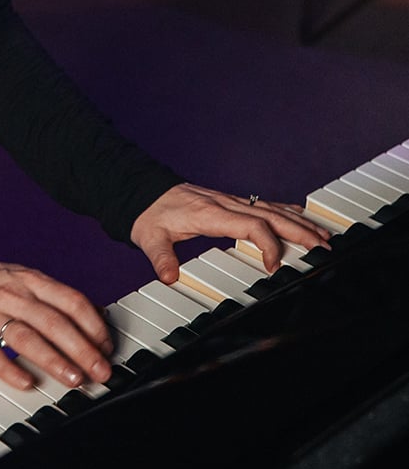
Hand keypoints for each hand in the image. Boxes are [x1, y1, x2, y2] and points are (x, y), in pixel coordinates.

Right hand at [0, 258, 113, 391]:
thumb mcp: (27, 279)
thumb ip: (58, 297)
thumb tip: (97, 315)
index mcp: (32, 281)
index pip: (70, 301)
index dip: (93, 325)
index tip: (106, 348)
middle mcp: (14, 295)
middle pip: (53, 322)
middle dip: (81, 349)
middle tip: (99, 371)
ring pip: (26, 337)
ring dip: (53, 359)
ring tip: (73, 378)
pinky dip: (8, 369)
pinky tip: (26, 382)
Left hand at [131, 182, 330, 282]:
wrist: (143, 192)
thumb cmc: (150, 214)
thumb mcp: (150, 237)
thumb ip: (161, 257)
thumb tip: (168, 276)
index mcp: (212, 213)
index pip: (252, 225)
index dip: (269, 245)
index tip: (275, 266)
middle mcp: (226, 204)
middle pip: (271, 215)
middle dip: (301, 231)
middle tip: (324, 247)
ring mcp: (229, 201)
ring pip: (272, 209)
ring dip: (299, 222)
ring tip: (323, 234)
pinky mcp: (229, 202)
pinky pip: (263, 205)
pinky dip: (285, 211)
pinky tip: (299, 216)